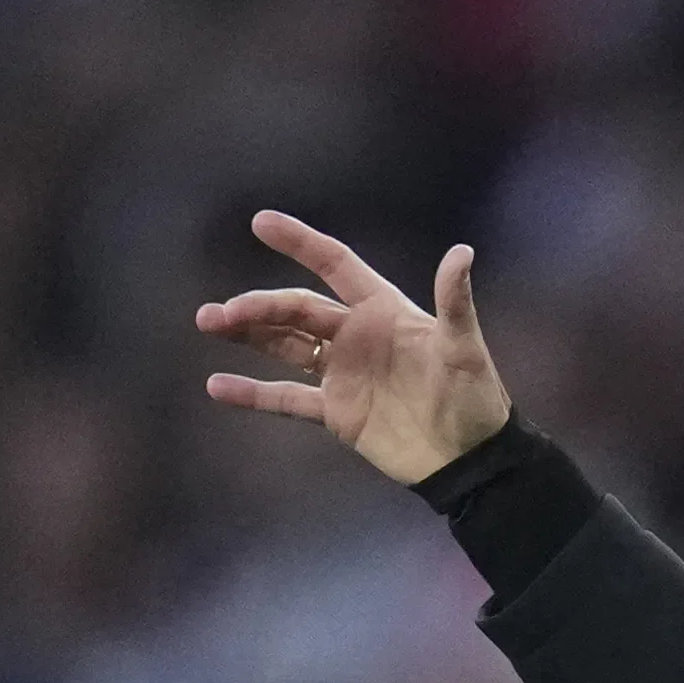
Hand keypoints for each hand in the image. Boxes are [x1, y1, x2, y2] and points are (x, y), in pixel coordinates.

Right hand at [196, 210, 512, 483]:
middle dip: (259, 306)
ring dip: (247, 334)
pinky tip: (218, 386)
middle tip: (222, 312)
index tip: (262, 222)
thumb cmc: (474, 398)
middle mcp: (356, 335)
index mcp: (384, 310)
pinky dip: (253, 393)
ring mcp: (342, 373)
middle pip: (298, 310)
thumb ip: (455, 302)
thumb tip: (463, 251)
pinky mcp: (335, 411)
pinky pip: (286, 397)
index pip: (335, 266)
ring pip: (284, 344)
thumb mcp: (465, 348)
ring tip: (209, 322)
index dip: (301, 243)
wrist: (469, 460)